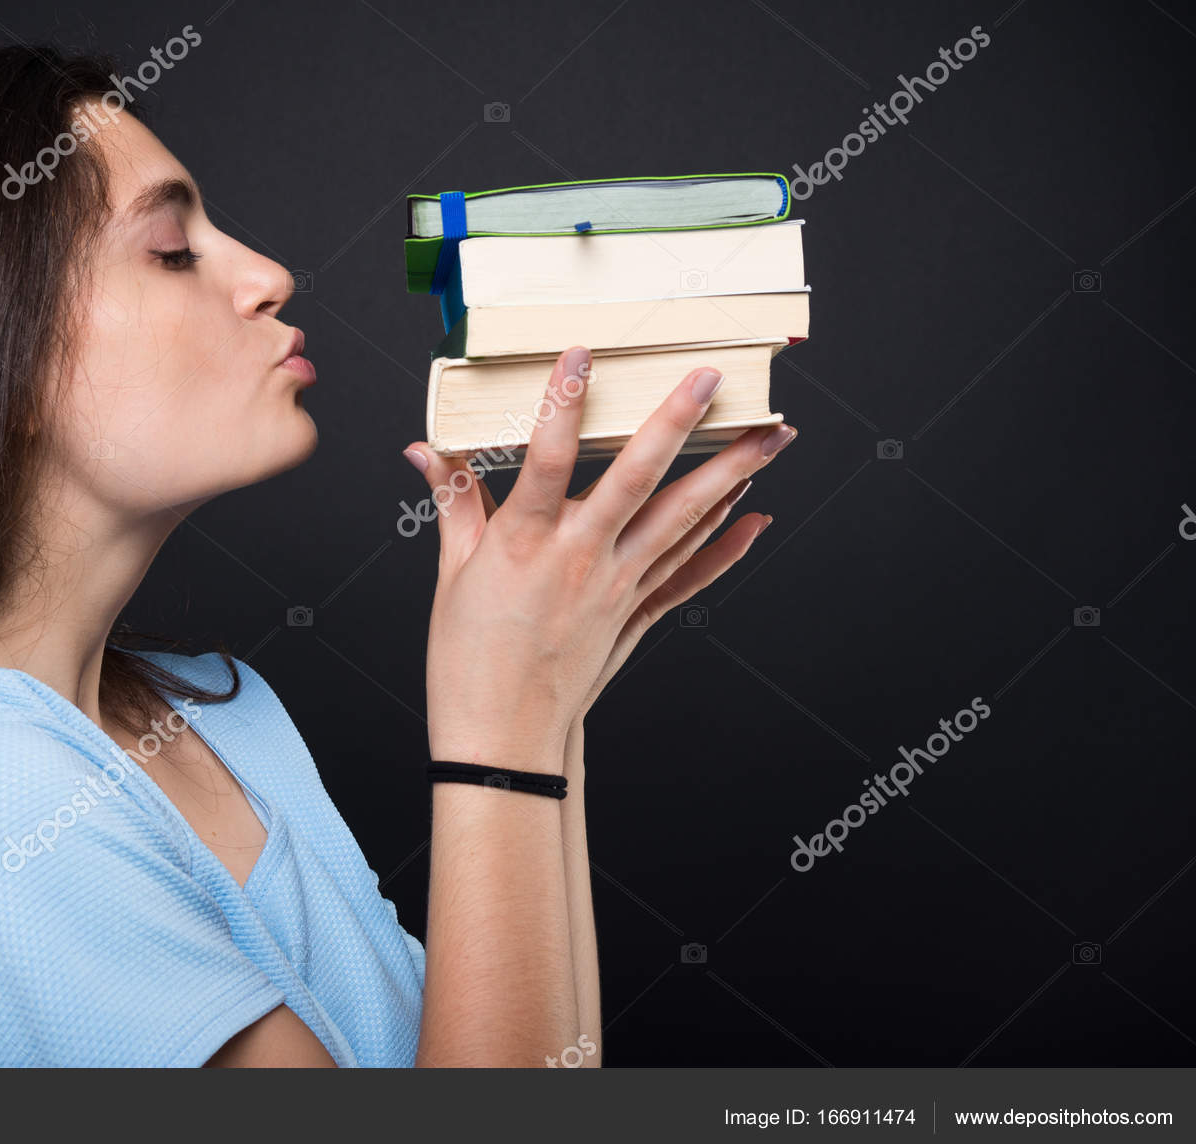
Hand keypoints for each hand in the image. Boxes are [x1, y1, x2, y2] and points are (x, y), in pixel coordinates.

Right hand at [404, 346, 793, 773]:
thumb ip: (453, 502)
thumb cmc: (470, 660)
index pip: (545, 456)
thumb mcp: (452, 574)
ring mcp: (615, 587)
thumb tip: (425, 449)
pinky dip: (726, 547)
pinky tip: (758, 517)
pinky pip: (690, 575)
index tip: (579, 353)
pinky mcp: (635, 615)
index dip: (562, 402)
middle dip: (677, 423)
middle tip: (711, 378)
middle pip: (636, 479)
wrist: (503, 739)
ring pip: (681, 520)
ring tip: (770, 437)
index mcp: (524, 542)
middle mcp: (578, 558)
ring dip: (730, 475)